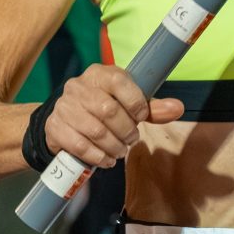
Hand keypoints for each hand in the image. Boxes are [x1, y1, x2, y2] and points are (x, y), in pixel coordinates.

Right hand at [45, 65, 182, 167]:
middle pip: (108, 110)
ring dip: (114, 146)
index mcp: (99, 74)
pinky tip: (106, 159)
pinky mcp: (55, 127)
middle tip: (132, 139)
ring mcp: (64, 106)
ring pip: (95, 130)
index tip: (141, 117)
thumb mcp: (127, 104)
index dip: (135, 102)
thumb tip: (177, 108)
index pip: (119, 81)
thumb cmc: (104, 109)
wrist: (66, 119)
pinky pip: (80, 145)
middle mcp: (78, 86)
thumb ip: (152, 108)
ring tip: (120, 150)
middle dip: (126, 130)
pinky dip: (98, 156)